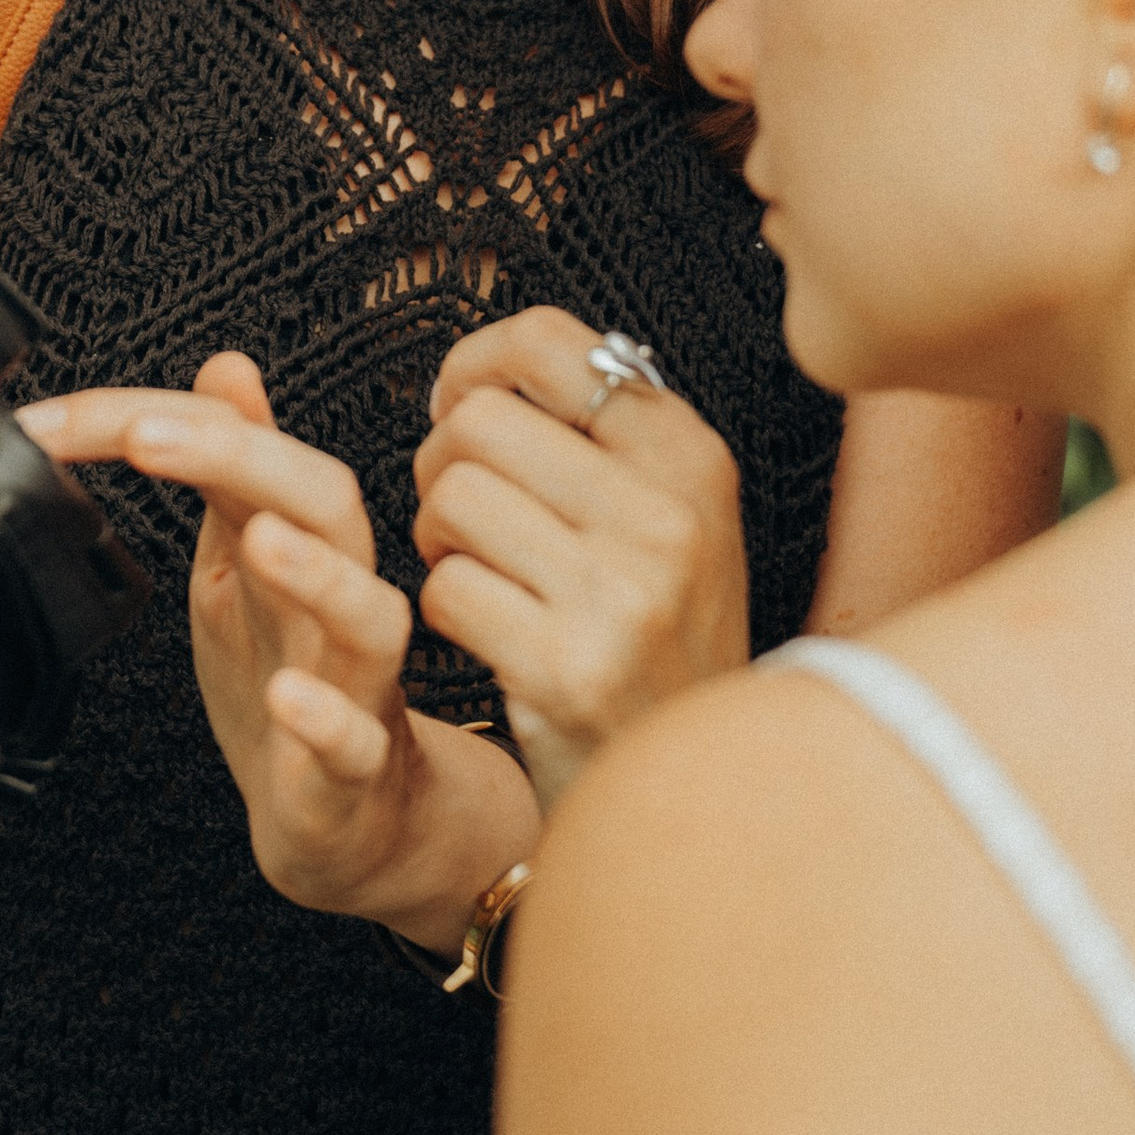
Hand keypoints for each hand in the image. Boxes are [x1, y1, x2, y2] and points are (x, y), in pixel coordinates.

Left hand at [21, 356, 532, 951]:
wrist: (349, 816)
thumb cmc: (292, 681)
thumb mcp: (242, 563)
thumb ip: (232, 471)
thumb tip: (224, 366)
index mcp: (293, 539)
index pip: (240, 448)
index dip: (147, 419)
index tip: (50, 421)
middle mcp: (334, 597)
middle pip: (326, 499)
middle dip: (244, 455)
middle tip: (148, 436)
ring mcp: (352, 682)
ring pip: (369, 613)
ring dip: (317, 572)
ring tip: (257, 539)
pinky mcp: (352, 768)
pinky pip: (355, 737)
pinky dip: (324, 716)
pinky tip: (287, 698)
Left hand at [414, 311, 748, 810]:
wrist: (700, 792)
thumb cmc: (660, 642)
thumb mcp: (675, 523)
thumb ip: (606, 437)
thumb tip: (497, 358)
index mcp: (691, 457)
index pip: (546, 342)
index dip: (472, 366)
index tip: (455, 409)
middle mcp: (669, 514)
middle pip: (477, 422)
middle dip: (440, 464)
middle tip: (458, 514)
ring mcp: (624, 593)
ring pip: (451, 498)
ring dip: (435, 538)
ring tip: (472, 570)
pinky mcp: (568, 668)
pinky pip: (444, 589)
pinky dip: (441, 608)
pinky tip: (482, 632)